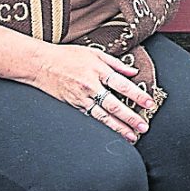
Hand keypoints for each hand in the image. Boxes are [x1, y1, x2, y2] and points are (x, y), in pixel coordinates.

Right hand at [31, 43, 153, 142]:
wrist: (40, 64)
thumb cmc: (67, 56)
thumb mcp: (93, 53)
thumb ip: (115, 63)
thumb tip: (133, 72)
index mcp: (97, 70)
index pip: (122, 85)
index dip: (137, 95)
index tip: (149, 104)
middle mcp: (90, 85)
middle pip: (114, 105)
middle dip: (130, 118)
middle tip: (143, 127)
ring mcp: (80, 97)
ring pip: (103, 116)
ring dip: (118, 128)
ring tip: (131, 136)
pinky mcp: (73, 105)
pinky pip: (91, 118)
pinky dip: (103, 126)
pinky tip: (112, 133)